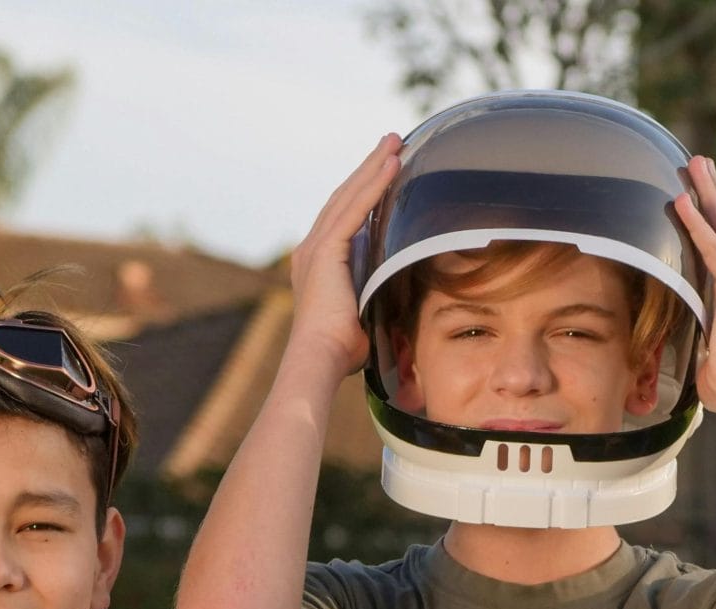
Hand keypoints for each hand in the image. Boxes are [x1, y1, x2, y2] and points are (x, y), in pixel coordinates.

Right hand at [288, 133, 400, 379]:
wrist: (321, 358)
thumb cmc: (343, 351)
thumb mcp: (366, 314)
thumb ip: (377, 296)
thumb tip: (403, 301)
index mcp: (319, 263)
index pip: (344, 217)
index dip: (364, 191)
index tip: (384, 170)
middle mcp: (311, 248)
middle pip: (344, 197)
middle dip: (369, 168)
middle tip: (391, 141)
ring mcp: (315, 246)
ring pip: (349, 196)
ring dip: (374, 166)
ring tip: (395, 142)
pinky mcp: (325, 249)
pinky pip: (354, 209)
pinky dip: (374, 185)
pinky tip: (392, 164)